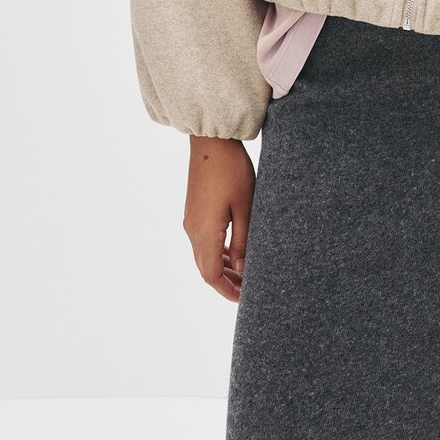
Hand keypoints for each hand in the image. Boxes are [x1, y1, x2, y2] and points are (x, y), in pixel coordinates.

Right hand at [184, 136, 255, 301]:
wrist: (211, 141)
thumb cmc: (232, 171)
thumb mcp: (245, 207)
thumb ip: (244, 240)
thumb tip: (243, 270)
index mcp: (204, 233)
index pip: (211, 275)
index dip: (227, 290)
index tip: (244, 299)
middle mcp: (192, 231)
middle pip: (206, 269)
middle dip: (226, 282)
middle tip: (248, 290)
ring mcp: (191, 220)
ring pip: (204, 256)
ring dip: (222, 267)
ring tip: (244, 273)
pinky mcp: (194, 211)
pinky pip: (203, 241)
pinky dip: (218, 251)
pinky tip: (234, 250)